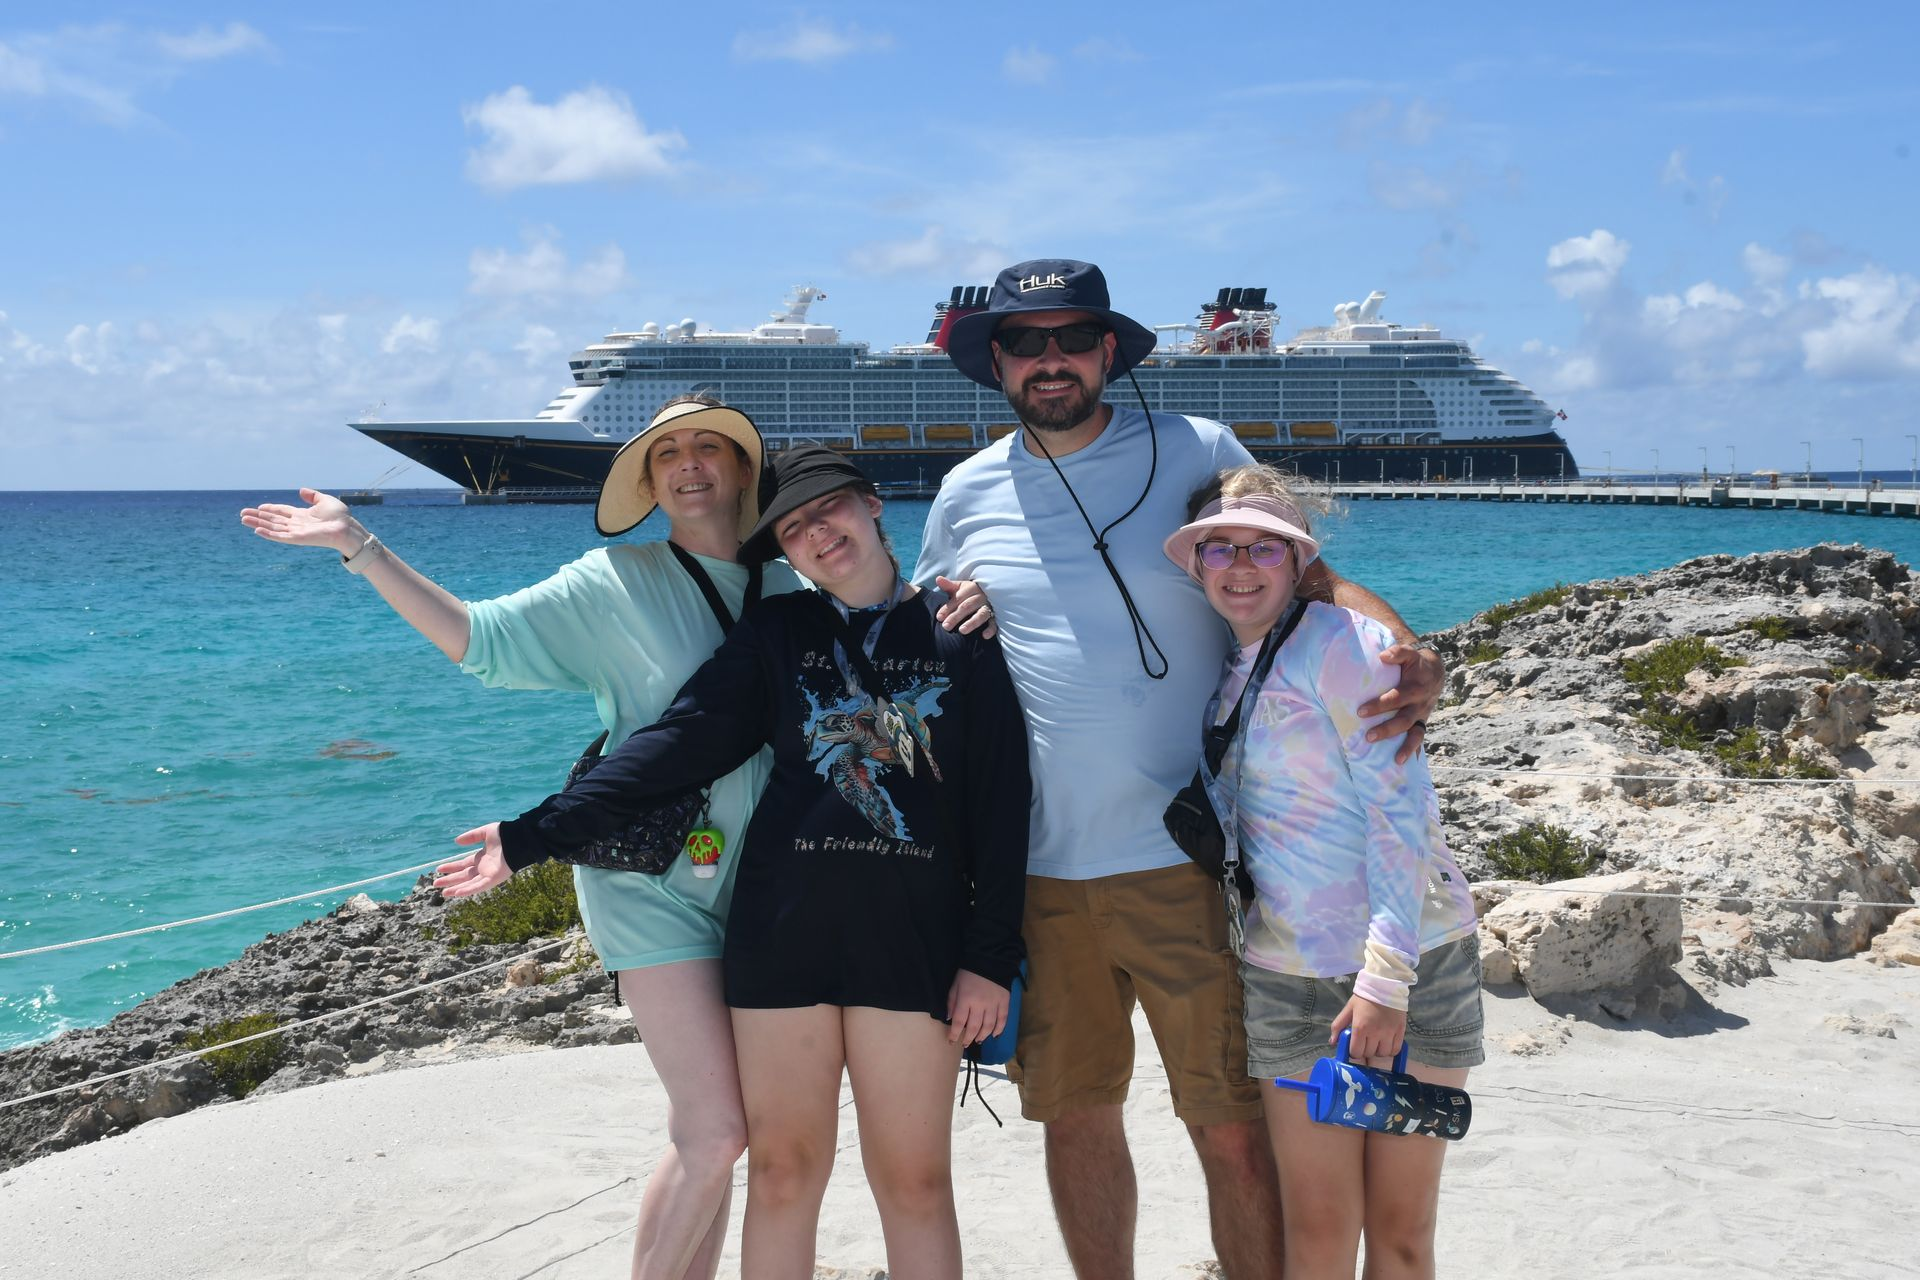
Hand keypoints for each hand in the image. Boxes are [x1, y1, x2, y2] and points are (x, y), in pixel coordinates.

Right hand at [239, 488, 360, 554]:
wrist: (347, 528)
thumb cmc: (339, 517)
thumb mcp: (325, 501)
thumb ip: (312, 496)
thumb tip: (301, 490)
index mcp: (302, 515)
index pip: (282, 512)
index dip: (270, 510)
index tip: (259, 507)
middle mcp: (297, 524)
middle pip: (273, 520)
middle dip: (258, 517)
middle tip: (242, 514)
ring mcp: (296, 532)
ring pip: (273, 528)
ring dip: (258, 524)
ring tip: (244, 520)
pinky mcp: (298, 539)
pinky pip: (280, 536)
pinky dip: (268, 534)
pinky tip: (257, 530)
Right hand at [434, 823, 512, 897]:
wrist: (519, 839)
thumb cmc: (506, 835)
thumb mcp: (485, 832)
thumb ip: (472, 836)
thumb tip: (456, 841)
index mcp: (482, 857)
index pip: (463, 864)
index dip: (451, 867)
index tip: (439, 869)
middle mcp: (484, 867)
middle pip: (463, 876)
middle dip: (450, 880)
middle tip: (435, 883)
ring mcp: (488, 874)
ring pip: (469, 884)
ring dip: (456, 888)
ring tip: (443, 893)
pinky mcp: (494, 879)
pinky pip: (479, 886)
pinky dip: (468, 890)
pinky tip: (457, 893)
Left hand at [933, 576, 997, 638]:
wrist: (987, 595)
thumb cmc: (969, 593)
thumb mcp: (959, 588)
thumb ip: (948, 585)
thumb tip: (938, 579)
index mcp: (972, 588)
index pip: (958, 598)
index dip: (948, 608)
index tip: (939, 617)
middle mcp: (981, 597)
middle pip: (967, 606)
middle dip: (956, 616)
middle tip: (946, 626)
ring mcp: (990, 606)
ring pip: (981, 614)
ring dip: (972, 622)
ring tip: (962, 630)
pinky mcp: (996, 616)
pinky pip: (994, 623)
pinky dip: (991, 629)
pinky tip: (984, 636)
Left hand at [944, 969, 1009, 1045]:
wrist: (990, 959)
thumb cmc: (969, 972)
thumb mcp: (955, 985)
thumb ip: (951, 1002)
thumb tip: (948, 1018)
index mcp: (966, 999)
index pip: (958, 1022)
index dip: (954, 1034)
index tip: (951, 1041)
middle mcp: (980, 1004)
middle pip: (973, 1027)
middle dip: (968, 1038)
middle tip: (965, 1044)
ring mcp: (994, 1004)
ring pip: (988, 1026)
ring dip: (982, 1036)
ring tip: (978, 1040)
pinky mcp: (1005, 1002)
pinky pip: (1003, 1019)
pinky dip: (999, 1029)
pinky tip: (995, 1035)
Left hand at [1330, 993, 1406, 1065]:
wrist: (1385, 984)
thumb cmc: (1365, 997)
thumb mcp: (1349, 1008)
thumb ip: (1338, 1025)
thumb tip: (1332, 1042)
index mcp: (1360, 1027)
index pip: (1356, 1052)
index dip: (1354, 1052)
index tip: (1355, 1047)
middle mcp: (1375, 1032)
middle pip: (1369, 1054)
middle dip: (1365, 1050)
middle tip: (1365, 1042)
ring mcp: (1389, 1033)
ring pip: (1383, 1054)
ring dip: (1378, 1051)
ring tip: (1376, 1043)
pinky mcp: (1400, 1031)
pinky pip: (1396, 1049)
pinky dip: (1390, 1050)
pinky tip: (1386, 1044)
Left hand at [1362, 643, 1444, 764]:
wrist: (1435, 672)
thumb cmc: (1414, 663)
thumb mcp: (1409, 654)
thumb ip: (1397, 652)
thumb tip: (1382, 656)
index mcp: (1415, 688)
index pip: (1397, 698)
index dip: (1380, 704)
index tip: (1361, 712)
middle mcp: (1420, 704)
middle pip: (1404, 719)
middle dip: (1387, 729)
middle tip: (1368, 737)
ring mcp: (1422, 715)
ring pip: (1415, 733)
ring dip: (1406, 747)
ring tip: (1395, 760)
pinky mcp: (1422, 722)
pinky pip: (1420, 738)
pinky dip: (1414, 751)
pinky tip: (1406, 763)